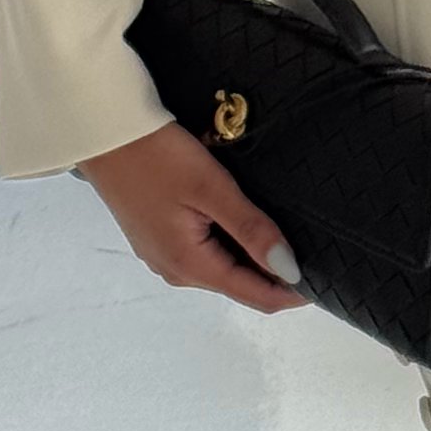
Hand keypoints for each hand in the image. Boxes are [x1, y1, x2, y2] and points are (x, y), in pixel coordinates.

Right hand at [78, 120, 309, 312]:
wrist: (105, 133)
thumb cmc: (156, 156)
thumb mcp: (212, 189)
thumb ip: (252, 229)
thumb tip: (290, 268)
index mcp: (190, 266)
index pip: (256, 296)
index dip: (293, 292)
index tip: (325, 277)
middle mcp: (176, 271)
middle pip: (239, 284)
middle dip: (275, 273)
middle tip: (311, 244)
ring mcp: (164, 256)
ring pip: (223, 268)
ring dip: (252, 255)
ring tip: (283, 228)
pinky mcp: (158, 238)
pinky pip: (204, 251)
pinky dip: (230, 243)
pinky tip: (243, 218)